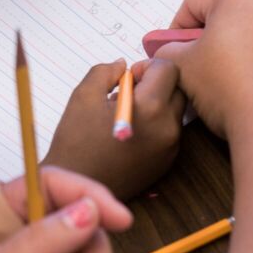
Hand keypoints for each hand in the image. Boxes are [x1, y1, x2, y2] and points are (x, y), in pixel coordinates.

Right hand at [43, 59, 185, 198]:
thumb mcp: (83, 96)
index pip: (168, 69)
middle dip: (155, 84)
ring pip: (174, 111)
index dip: (146, 67)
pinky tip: (131, 134)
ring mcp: (170, 148)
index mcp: (150, 108)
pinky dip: (156, 125)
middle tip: (127, 95)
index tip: (127, 79)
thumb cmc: (76, 141)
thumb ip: (105, 71)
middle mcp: (168, 128)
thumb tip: (123, 65)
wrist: (78, 187)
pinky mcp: (167, 163)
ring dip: (156, 105)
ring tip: (127, 115)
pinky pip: (169, 133)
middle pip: (177, 89)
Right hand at [155, 0, 252, 139]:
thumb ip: (168, 50)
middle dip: (211, 32)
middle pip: (230, 8)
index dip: (179, 25)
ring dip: (239, 44)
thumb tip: (170, 51)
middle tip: (200, 62)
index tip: (175, 50)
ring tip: (230, 77)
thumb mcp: (182, 66)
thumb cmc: (228, 86)